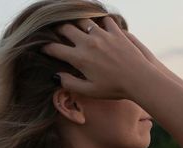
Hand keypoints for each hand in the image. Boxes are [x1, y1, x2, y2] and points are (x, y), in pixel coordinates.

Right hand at [41, 16, 155, 99]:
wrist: (139, 79)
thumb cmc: (114, 89)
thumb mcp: (89, 91)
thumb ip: (70, 83)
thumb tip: (56, 76)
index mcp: (79, 58)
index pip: (55, 49)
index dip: (46, 48)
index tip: (43, 49)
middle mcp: (88, 43)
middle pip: (66, 28)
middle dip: (58, 30)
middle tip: (57, 33)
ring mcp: (103, 35)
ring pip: (83, 20)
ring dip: (77, 22)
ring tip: (75, 26)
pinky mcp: (116, 32)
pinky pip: (104, 20)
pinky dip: (99, 21)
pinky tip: (98, 25)